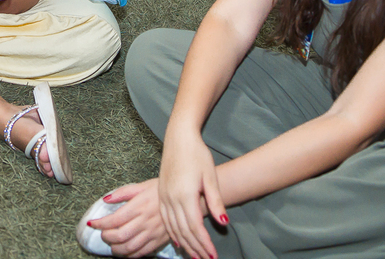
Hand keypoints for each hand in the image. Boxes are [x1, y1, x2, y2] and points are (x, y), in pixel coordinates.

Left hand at [90, 179, 173, 257]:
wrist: (183, 199)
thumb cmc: (160, 190)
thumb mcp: (141, 186)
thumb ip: (122, 193)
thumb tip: (105, 199)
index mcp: (139, 206)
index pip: (114, 219)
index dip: (100, 223)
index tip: (92, 223)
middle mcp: (145, 221)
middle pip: (120, 236)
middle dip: (107, 237)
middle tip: (102, 234)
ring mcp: (152, 233)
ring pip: (130, 247)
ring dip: (116, 249)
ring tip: (111, 244)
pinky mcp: (159, 241)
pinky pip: (142, 252)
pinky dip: (130, 254)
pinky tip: (125, 250)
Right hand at [158, 134, 227, 258]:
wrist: (179, 138)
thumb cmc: (197, 155)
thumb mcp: (210, 176)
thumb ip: (216, 201)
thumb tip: (224, 223)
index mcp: (184, 195)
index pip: (195, 227)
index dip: (204, 243)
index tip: (213, 255)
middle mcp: (171, 198)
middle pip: (183, 230)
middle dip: (195, 247)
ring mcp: (163, 196)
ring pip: (172, 227)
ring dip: (184, 243)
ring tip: (194, 255)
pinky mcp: (160, 193)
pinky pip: (165, 219)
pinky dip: (172, 232)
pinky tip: (178, 240)